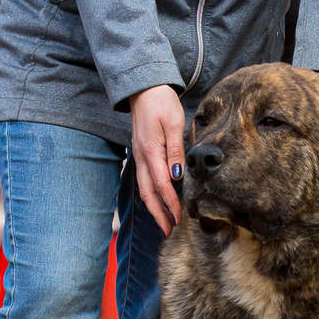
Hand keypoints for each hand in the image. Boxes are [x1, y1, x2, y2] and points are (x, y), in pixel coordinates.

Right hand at [129, 85, 186, 233]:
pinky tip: (157, 200)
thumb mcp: (174, 122)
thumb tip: (177, 174)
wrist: (143, 88)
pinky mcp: (140, 152)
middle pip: (148, 192)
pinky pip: (143, 179)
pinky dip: (150, 194)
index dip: (170, 203)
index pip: (161, 184)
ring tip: (164, 221)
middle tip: (169, 229)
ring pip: (143, 188)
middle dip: (159, 213)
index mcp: (151, 151)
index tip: (179, 217)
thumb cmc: (161, 102)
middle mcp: (142, 156)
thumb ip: (176, 149)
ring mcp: (139, 155)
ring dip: (154, 206)